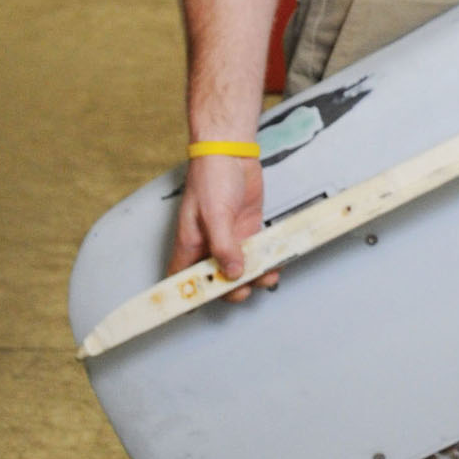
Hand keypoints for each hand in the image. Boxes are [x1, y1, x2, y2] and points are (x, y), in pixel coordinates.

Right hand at [167, 152, 276, 302]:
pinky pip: (257, 254)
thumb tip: (232, 272)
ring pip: (240, 270)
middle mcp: (209, 246)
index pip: (183, 279)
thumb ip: (223, 244)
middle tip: (245, 288)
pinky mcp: (249, 231)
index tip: (205, 306)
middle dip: (231, 289)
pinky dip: (266, 262)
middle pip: (216, 280)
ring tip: (267, 277)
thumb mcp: (214, 213)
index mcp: (190, 244)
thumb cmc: (211, 177)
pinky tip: (275, 264)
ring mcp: (230, 239)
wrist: (233, 152)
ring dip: (253, 278)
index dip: (190, 296)